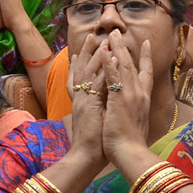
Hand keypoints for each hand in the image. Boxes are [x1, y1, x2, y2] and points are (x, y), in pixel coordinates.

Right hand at [66, 33, 107, 168]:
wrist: (86, 157)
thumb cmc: (94, 143)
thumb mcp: (94, 121)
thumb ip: (95, 108)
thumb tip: (102, 102)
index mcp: (82, 102)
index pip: (80, 77)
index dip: (82, 62)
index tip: (85, 49)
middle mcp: (81, 98)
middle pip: (83, 69)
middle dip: (89, 52)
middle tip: (92, 35)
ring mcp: (85, 100)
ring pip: (90, 71)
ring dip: (98, 55)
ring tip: (105, 40)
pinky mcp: (90, 105)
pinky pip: (98, 82)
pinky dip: (105, 69)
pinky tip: (112, 58)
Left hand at [100, 31, 155, 160]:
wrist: (131, 153)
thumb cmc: (132, 143)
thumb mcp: (136, 122)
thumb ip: (136, 110)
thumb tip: (135, 107)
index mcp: (143, 100)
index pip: (146, 74)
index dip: (145, 58)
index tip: (145, 44)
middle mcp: (140, 94)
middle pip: (133, 65)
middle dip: (125, 48)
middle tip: (119, 33)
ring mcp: (130, 96)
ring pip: (124, 67)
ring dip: (117, 49)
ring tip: (111, 35)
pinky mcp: (120, 100)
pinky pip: (114, 78)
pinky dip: (110, 64)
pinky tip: (105, 52)